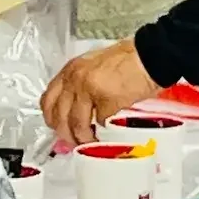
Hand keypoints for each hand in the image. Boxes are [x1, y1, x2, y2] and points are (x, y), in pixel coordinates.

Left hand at [41, 38, 158, 145]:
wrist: (150, 56)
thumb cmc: (127, 60)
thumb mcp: (93, 66)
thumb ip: (80, 83)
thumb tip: (75, 107)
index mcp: (70, 71)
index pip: (48, 99)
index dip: (51, 118)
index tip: (57, 127)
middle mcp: (75, 80)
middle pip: (59, 116)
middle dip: (65, 133)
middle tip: (73, 141)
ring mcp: (89, 90)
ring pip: (76, 124)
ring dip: (82, 138)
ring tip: (90, 142)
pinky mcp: (107, 101)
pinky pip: (99, 123)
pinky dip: (103, 131)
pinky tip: (108, 133)